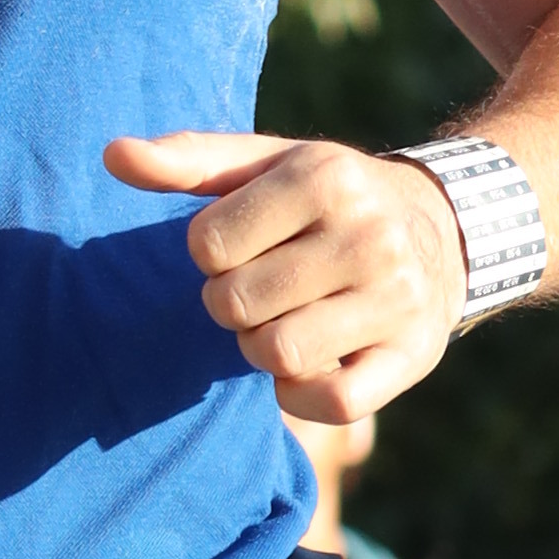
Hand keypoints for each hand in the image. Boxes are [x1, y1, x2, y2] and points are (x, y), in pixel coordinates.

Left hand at [113, 130, 465, 422]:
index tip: (241, 248)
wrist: (445, 227)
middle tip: (259, 292)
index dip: (209, 255)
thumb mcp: (268, 163)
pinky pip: (335, 402)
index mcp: (324, 176)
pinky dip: (303, 396)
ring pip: (281, 354)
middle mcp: (369, 235)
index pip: (208, 244)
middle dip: (231, 305)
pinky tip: (307, 368)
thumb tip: (113, 155)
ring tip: (282, 324)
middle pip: (236, 304)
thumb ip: (190, 160)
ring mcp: (397, 297)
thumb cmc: (329, 199)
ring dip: (262, 350)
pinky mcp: (415, 353)